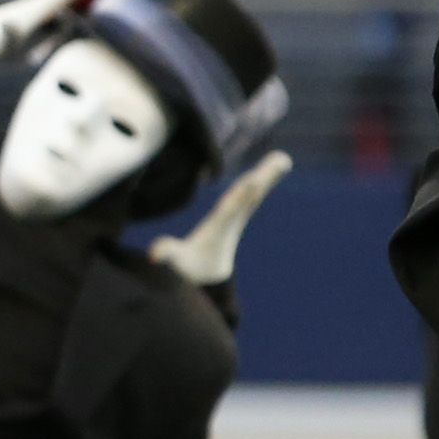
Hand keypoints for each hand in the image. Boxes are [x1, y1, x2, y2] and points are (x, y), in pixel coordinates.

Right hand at [155, 149, 288, 286]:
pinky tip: (276, 165)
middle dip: (262, 181)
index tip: (255, 182)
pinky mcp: (235, 212)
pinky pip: (250, 193)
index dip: (240, 197)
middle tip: (282, 162)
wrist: (208, 278)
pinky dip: (261, 179)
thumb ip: (166, 255)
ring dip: (266, 176)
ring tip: (283, 160)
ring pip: (253, 193)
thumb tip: (155, 255)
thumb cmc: (189, 268)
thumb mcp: (176, 264)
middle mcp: (230, 222)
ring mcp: (235, 216)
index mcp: (217, 231)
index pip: (229, 212)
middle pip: (248, 198)